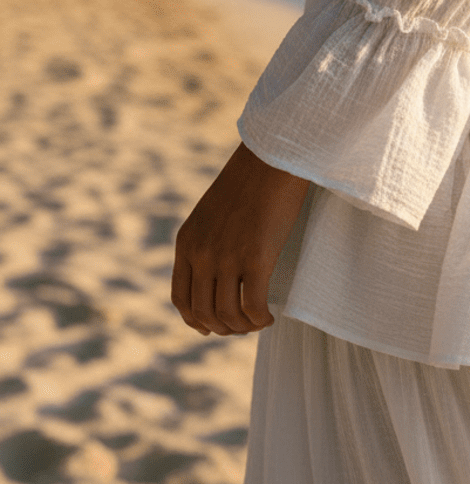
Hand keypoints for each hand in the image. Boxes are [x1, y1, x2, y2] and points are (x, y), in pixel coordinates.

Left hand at [171, 143, 309, 335]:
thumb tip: (219, 270)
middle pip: (203, 313)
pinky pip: (253, 306)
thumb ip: (208, 239)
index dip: (196, 321)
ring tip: (260, 321)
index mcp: (186, 242)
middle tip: (244, 325)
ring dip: (244, 326)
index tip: (215, 326)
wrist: (274, 156)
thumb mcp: (214, 211)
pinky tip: (272, 315)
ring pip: (228, 315)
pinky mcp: (256, 258)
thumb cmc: (252, 179)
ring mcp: (226, 258)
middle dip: (223, 327)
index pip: (181, 299)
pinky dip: (261, 319)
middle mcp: (201, 254)